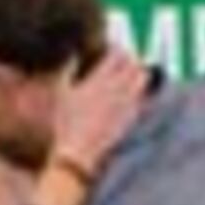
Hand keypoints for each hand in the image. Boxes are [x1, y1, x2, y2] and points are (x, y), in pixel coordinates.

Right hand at [50, 47, 148, 177]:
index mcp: (99, 79)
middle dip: (129, 60)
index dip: (116, 50)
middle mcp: (116, 88)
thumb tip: (73, 55)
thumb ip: (68, 70)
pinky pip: (141, 97)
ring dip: (137, 73)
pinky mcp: (131, 117)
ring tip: (128, 77)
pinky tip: (129, 96)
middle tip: (122, 64)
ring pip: (142, 78)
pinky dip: (137, 92)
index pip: (117, 54)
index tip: (112, 53)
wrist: (78, 154)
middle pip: (133, 63)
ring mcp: (126, 103)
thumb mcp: (62, 93)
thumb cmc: (66, 124)